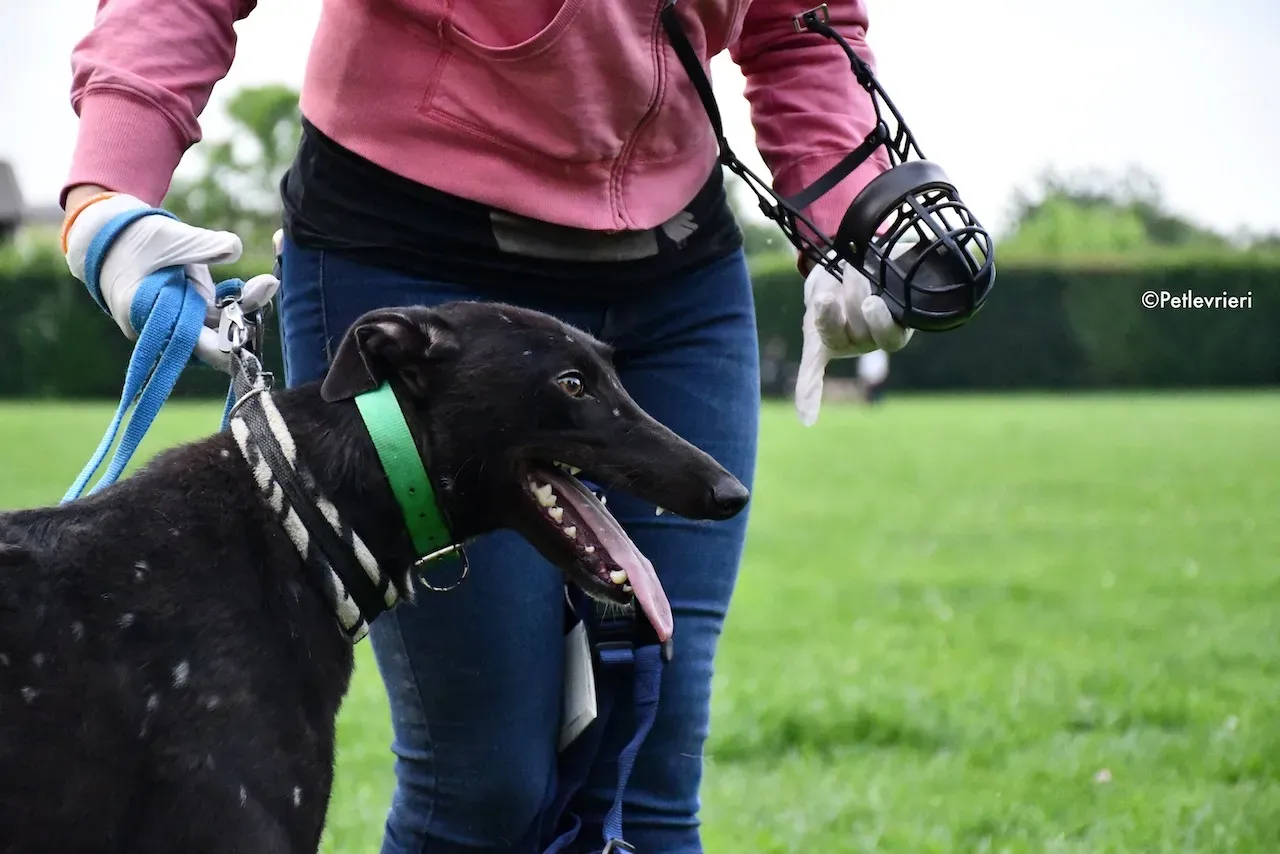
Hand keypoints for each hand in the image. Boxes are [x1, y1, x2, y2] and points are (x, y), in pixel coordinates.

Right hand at [63, 193, 278, 370]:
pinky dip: (236, 303)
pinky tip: (258, 284)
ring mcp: (177, 322)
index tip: (250, 330)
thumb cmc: (134, 237)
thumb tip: (235, 248)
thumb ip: (203, 245)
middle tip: (268, 286)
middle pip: (211, 338)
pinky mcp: (188, 313)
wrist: (112, 238)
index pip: (192, 342)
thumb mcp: (168, 236)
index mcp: (146, 314)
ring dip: (244, 308)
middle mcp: (162, 327)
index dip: (223, 342)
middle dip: (242, 320)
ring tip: (266, 283)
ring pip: (217, 326)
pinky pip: (217, 316)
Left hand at [794, 258, 912, 425]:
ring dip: (828, 303)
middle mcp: (869, 343)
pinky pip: (813, 370)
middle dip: (853, 290)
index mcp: (895, 331)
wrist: (850, 261)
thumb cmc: (879, 263)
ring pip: (831, 331)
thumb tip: (927, 261)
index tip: (872, 301)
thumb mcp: (895, 264)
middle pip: (857, 325)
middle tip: (857, 269)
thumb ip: (904, 268)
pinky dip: (809, 392)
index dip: (880, 320)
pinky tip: (807, 419)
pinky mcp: (817, 343)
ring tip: (838, 276)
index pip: (890, 336)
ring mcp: (842, 345)